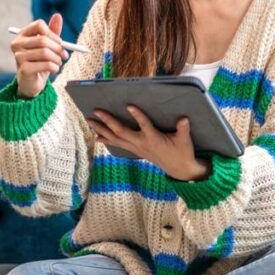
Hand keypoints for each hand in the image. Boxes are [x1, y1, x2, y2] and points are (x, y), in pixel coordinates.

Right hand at [11, 13, 70, 98]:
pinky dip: (54, 68)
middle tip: (64, 55)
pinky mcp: (23, 69)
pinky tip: (54, 70)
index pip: (39, 25)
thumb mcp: (48, 45)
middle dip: (58, 48)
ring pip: (45, 52)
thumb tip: (57, 15)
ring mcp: (18, 57)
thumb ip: (52, 31)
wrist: (32, 82)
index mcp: (22, 34)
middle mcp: (17, 44)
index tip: (60, 43)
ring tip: (58, 63)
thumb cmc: (40, 61)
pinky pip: (46, 64)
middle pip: (43, 39)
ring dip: (57, 59)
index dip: (53, 34)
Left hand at [88, 105, 209, 180]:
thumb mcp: (184, 140)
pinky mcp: (135, 150)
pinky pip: (117, 144)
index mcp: (154, 139)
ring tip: (90, 121)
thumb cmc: (182, 152)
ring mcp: (136, 148)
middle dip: (108, 121)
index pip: (144, 125)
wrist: (178, 169)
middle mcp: (141, 144)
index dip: (137, 116)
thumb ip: (183, 129)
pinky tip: (97, 136)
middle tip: (97, 111)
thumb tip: (184, 119)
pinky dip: (107, 140)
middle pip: (121, 132)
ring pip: (116, 138)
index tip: (129, 105)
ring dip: (102, 130)